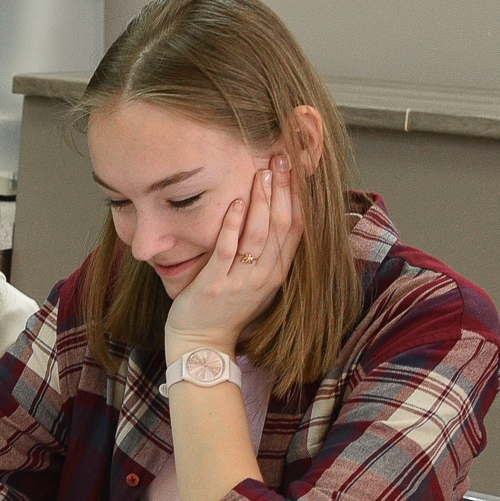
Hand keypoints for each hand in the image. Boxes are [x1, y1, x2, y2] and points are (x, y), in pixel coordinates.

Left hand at [164, 154, 300, 358]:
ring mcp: (241, 281)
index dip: (297, 195)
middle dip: (282, 189)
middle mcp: (265, 276)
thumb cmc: (226, 308)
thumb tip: (275, 214)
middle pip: (282, 225)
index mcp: (278, 272)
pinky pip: (227, 250)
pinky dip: (233, 225)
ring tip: (261, 172)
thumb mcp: (256, 280)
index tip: (295, 167)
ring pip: (259, 234)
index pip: (297, 227)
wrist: (201, 342)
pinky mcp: (215, 285)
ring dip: (261, 201)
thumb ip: (267, 252)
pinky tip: (236, 203)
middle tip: (280, 158)